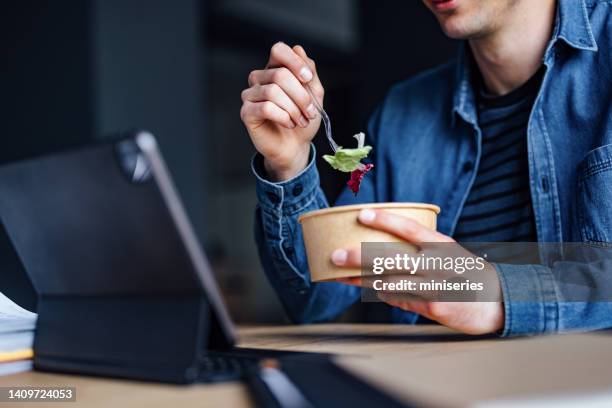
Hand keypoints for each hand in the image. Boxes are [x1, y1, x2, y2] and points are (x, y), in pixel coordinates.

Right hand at [240, 42, 323, 180]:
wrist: (295, 146)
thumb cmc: (302, 120)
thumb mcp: (314, 95)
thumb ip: (309, 73)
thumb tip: (298, 49)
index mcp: (276, 69)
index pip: (279, 50)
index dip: (294, 62)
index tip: (308, 79)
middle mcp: (260, 78)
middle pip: (280, 74)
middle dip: (301, 95)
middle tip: (310, 112)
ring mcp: (251, 94)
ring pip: (273, 91)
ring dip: (293, 108)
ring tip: (301, 120)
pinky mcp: (247, 112)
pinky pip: (266, 107)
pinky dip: (283, 116)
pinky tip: (288, 123)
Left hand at [331, 209, 504, 334]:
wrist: (496, 302)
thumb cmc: (464, 272)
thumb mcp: (448, 252)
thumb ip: (420, 249)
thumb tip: (386, 251)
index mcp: (441, 244)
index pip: (409, 228)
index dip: (384, 220)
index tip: (361, 214)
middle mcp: (438, 263)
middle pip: (391, 258)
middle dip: (359, 257)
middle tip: (336, 255)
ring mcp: (435, 286)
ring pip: (389, 282)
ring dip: (362, 280)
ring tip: (340, 276)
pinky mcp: (434, 307)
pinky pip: (400, 300)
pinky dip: (384, 294)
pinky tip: (372, 290)